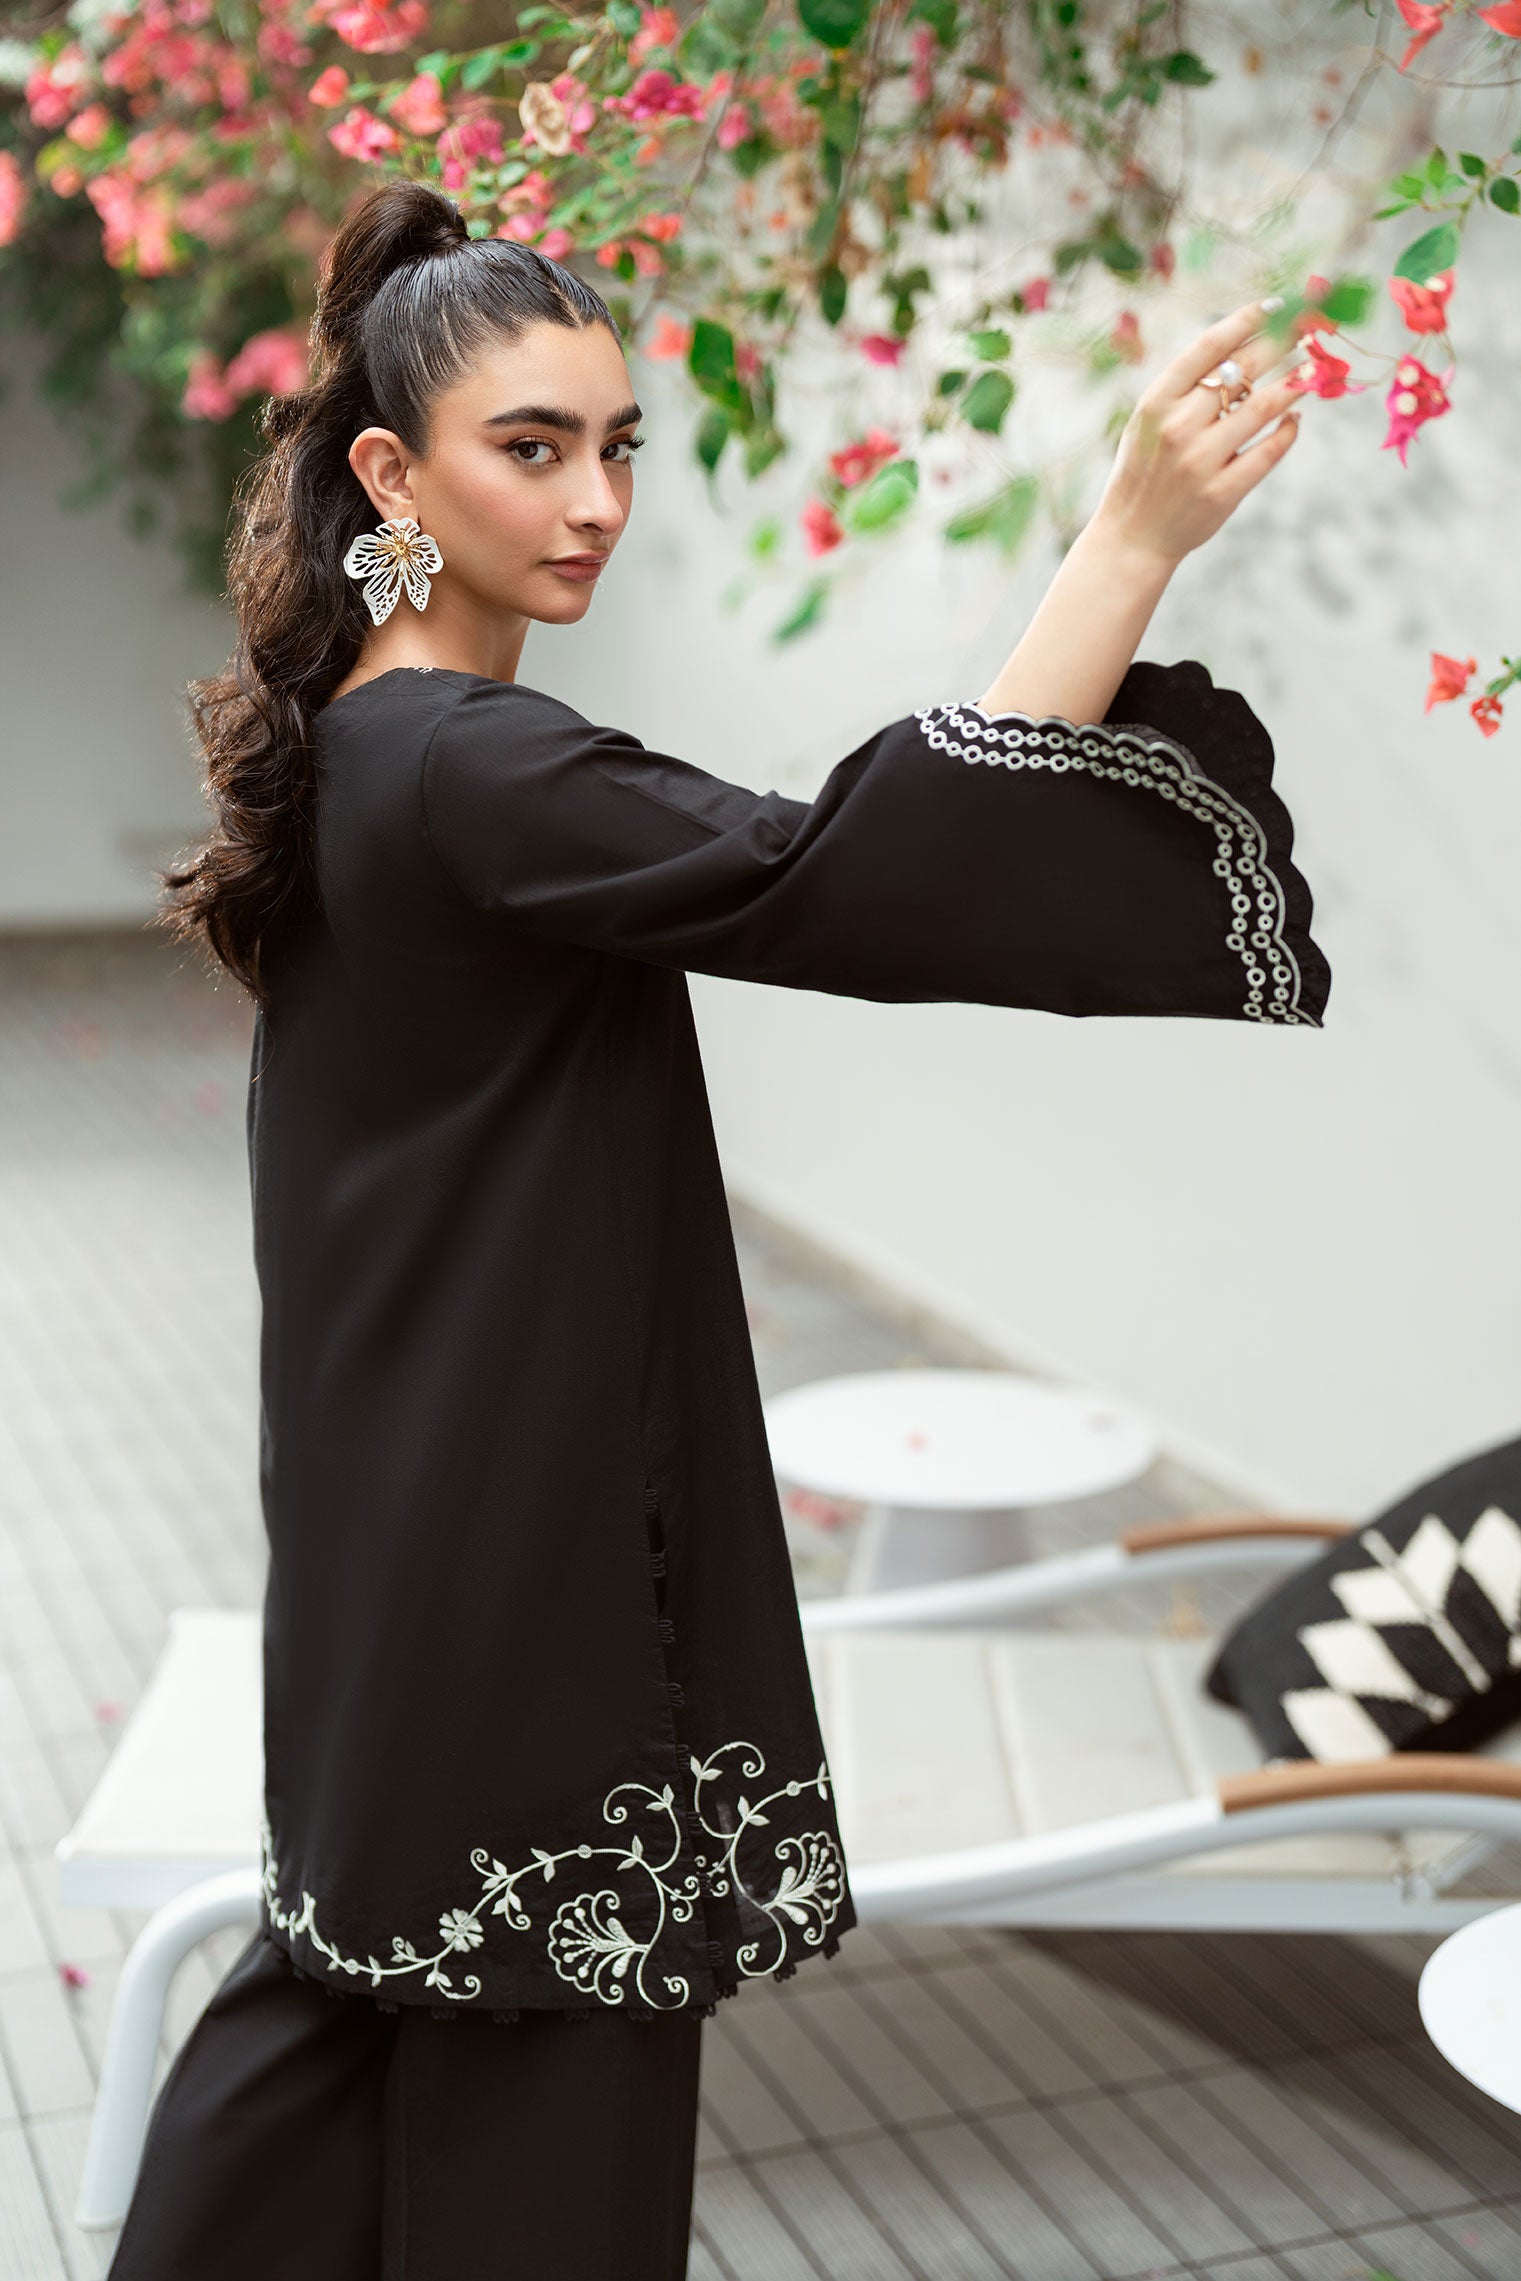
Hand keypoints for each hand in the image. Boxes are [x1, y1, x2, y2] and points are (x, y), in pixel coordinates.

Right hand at [1089, 299, 1302, 569]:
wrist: (1132, 538)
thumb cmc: (1144, 472)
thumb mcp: (1148, 423)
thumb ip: (1185, 389)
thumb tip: (1244, 346)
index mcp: (1156, 403)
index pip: (1209, 346)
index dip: (1248, 320)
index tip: (1277, 304)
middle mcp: (1178, 427)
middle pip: (1243, 369)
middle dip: (1282, 340)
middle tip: (1308, 325)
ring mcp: (1201, 461)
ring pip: (1264, 407)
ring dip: (1295, 382)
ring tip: (1313, 368)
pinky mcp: (1222, 493)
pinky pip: (1269, 451)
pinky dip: (1288, 431)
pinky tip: (1295, 419)